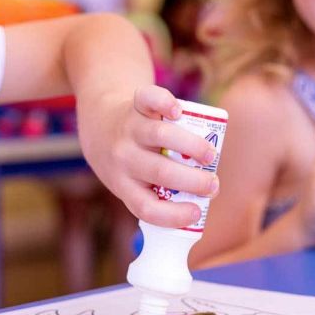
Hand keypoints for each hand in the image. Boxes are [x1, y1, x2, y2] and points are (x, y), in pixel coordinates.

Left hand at [80, 85, 217, 226]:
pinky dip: (164, 102)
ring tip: (211, 154)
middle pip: (160, 172)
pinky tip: (178, 111)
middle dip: (193, 181)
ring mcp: (129, 128)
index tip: (197, 212)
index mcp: (122, 184)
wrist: (100, 122)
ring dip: (192, 146)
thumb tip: (200, 207)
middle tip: (214, 185)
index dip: (172, 215)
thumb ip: (156, 194)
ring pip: (160, 136)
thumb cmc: (125, 161)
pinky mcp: (136, 103)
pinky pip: (148, 99)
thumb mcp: (127, 183)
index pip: (145, 207)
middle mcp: (123, 157)